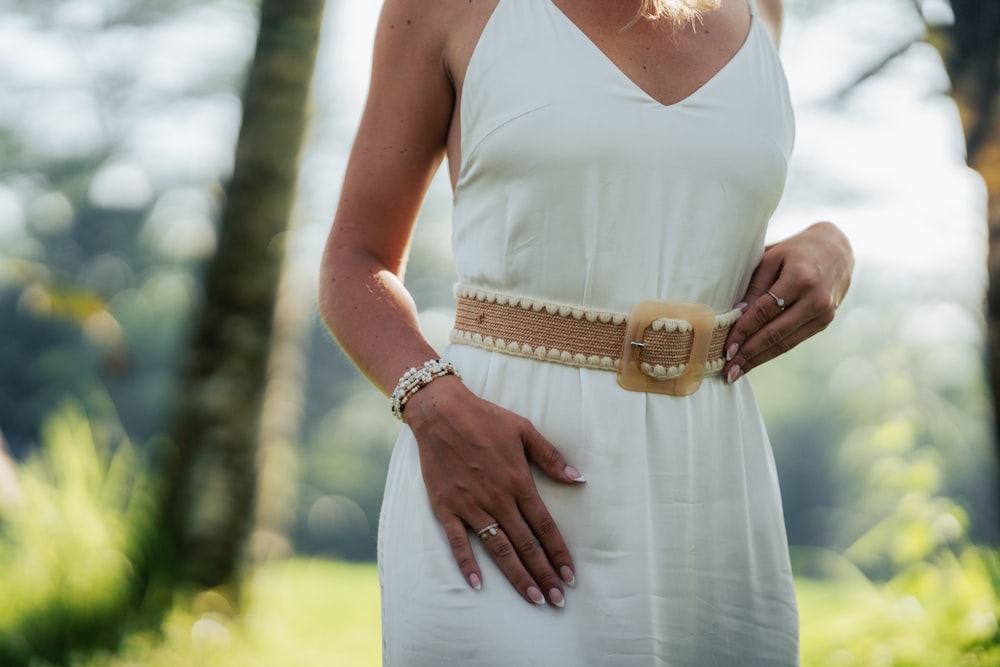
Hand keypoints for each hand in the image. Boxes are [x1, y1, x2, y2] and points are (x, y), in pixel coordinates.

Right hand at [402, 375, 584, 607]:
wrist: (441, 412)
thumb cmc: (485, 418)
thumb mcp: (524, 430)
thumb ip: (551, 457)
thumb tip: (578, 478)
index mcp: (519, 482)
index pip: (544, 527)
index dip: (559, 553)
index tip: (570, 575)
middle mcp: (497, 499)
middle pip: (526, 544)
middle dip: (544, 574)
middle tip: (557, 600)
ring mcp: (470, 506)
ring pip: (498, 548)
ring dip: (517, 576)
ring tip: (533, 598)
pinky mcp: (446, 507)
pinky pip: (458, 542)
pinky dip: (467, 564)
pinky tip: (478, 585)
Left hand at [723, 221, 853, 380]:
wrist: (837, 249)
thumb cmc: (795, 251)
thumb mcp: (771, 258)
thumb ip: (755, 287)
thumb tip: (736, 314)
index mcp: (800, 279)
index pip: (764, 311)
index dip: (744, 331)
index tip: (727, 348)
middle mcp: (815, 299)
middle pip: (776, 333)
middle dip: (749, 353)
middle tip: (728, 371)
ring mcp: (823, 313)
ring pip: (785, 342)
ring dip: (759, 359)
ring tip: (737, 372)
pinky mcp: (825, 322)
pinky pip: (794, 340)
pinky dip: (772, 351)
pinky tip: (755, 360)